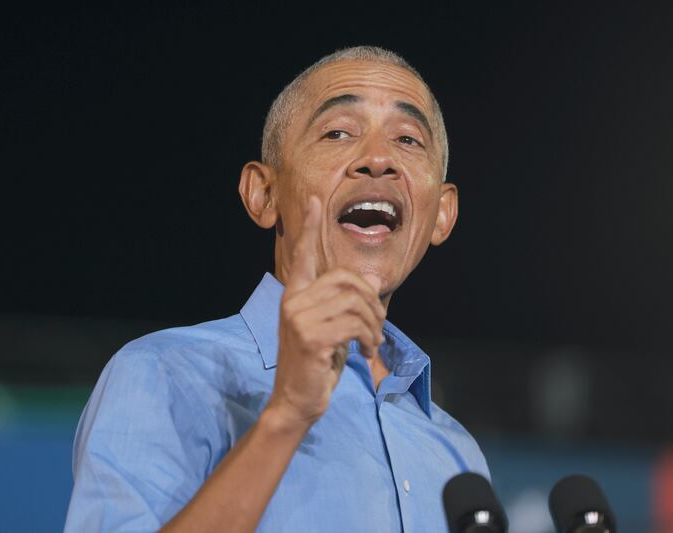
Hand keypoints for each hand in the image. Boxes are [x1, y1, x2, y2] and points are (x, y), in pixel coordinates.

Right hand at [267, 196, 384, 427]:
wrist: (296, 401)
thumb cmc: (316, 365)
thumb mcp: (332, 329)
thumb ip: (343, 306)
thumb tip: (372, 283)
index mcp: (295, 296)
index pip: (302, 255)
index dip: (309, 227)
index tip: (315, 200)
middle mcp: (293, 301)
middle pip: (346, 279)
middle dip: (373, 301)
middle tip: (379, 326)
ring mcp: (299, 318)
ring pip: (355, 303)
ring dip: (375, 325)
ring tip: (373, 343)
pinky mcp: (310, 337)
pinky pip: (355, 324)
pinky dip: (369, 338)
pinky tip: (366, 353)